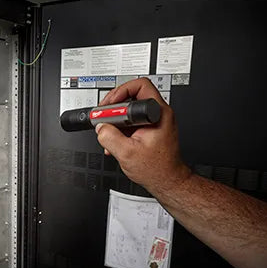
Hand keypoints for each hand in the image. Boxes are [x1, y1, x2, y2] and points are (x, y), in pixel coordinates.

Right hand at [96, 78, 190, 195]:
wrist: (166, 181)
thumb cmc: (156, 169)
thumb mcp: (126, 153)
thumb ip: (109, 136)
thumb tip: (100, 127)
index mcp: (157, 113)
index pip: (139, 86)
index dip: (119, 93)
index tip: (107, 107)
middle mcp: (158, 114)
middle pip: (132, 95)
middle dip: (113, 107)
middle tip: (104, 116)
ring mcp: (155, 121)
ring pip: (130, 110)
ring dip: (115, 120)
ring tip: (109, 132)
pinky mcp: (150, 129)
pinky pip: (131, 121)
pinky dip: (120, 128)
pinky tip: (115, 141)